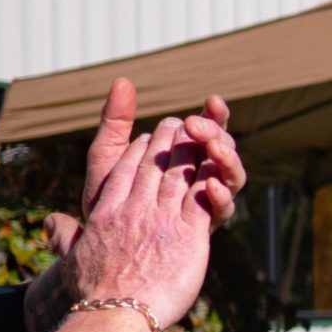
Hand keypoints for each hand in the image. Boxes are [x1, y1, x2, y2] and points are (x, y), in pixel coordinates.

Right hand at [62, 116, 218, 327]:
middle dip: (164, 141)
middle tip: (174, 123)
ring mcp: (162, 219)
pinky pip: (202, 198)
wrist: (114, 312)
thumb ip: (63, 235)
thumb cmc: (90, 294)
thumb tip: (51, 222)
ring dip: (189, 151)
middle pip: (152, 166)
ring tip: (197, 134)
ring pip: (178, 175)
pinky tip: (216, 167)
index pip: (122, 173)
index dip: (135, 153)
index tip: (142, 138)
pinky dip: (208, 178)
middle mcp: (134, 210)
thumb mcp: (71, 258)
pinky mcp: (189, 234)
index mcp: (107, 213)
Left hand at [80, 79, 244, 227]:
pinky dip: (221, 195)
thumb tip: (123, 81)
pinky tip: (210, 184)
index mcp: (182, 157)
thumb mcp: (107, 157)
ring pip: (230, 175)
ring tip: (213, 146)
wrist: (101, 250)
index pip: (206, 130)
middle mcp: (199, 177)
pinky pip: (222, 208)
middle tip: (199, 124)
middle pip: (223, 148)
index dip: (213, 114)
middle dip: (218, 132)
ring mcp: (204, 202)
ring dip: (227, 158)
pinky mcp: (204, 227)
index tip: (212, 100)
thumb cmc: (103, 203)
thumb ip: (116, 122)